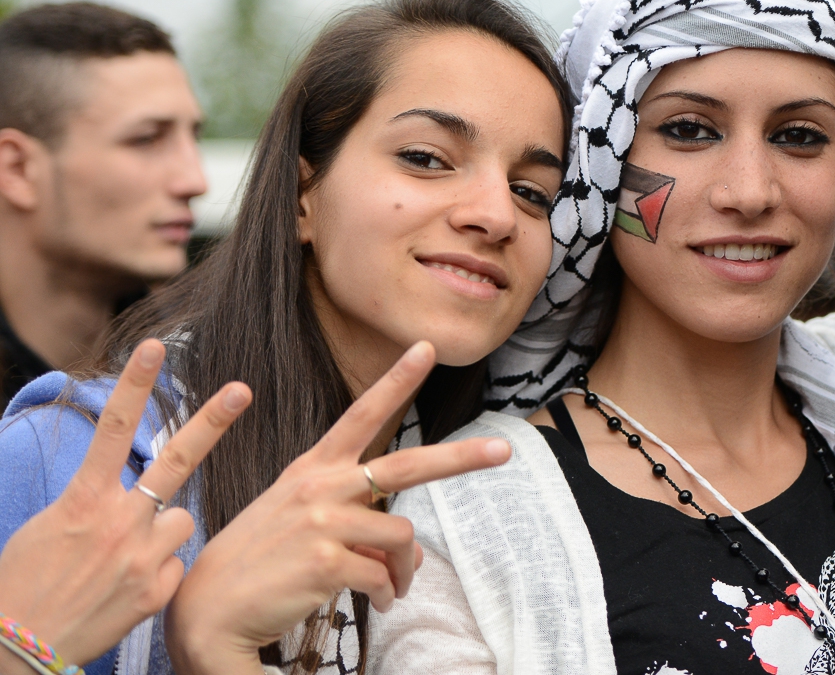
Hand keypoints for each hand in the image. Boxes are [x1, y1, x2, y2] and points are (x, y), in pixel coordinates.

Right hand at [0, 340, 249, 672]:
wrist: (18, 649)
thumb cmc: (24, 585)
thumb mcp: (49, 528)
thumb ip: (93, 502)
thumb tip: (126, 491)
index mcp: (83, 501)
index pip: (113, 430)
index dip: (134, 385)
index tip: (152, 349)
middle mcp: (119, 522)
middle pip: (176, 459)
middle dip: (213, 421)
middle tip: (242, 389)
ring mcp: (143, 556)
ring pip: (181, 521)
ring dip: (162, 532)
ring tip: (122, 561)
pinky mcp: (159, 590)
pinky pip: (176, 564)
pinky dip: (158, 572)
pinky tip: (126, 590)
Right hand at [164, 341, 511, 674]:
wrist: (206, 611)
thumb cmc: (258, 563)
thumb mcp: (301, 522)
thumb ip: (354, 518)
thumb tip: (411, 549)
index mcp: (313, 469)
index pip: (361, 415)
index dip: (396, 380)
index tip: (425, 348)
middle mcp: (320, 487)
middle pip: (407, 466)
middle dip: (461, 458)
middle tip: (504, 450)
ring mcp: (322, 522)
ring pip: (401, 538)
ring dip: (405, 571)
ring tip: (393, 588)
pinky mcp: (325, 561)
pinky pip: (383, 576)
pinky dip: (387, 593)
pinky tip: (376, 602)